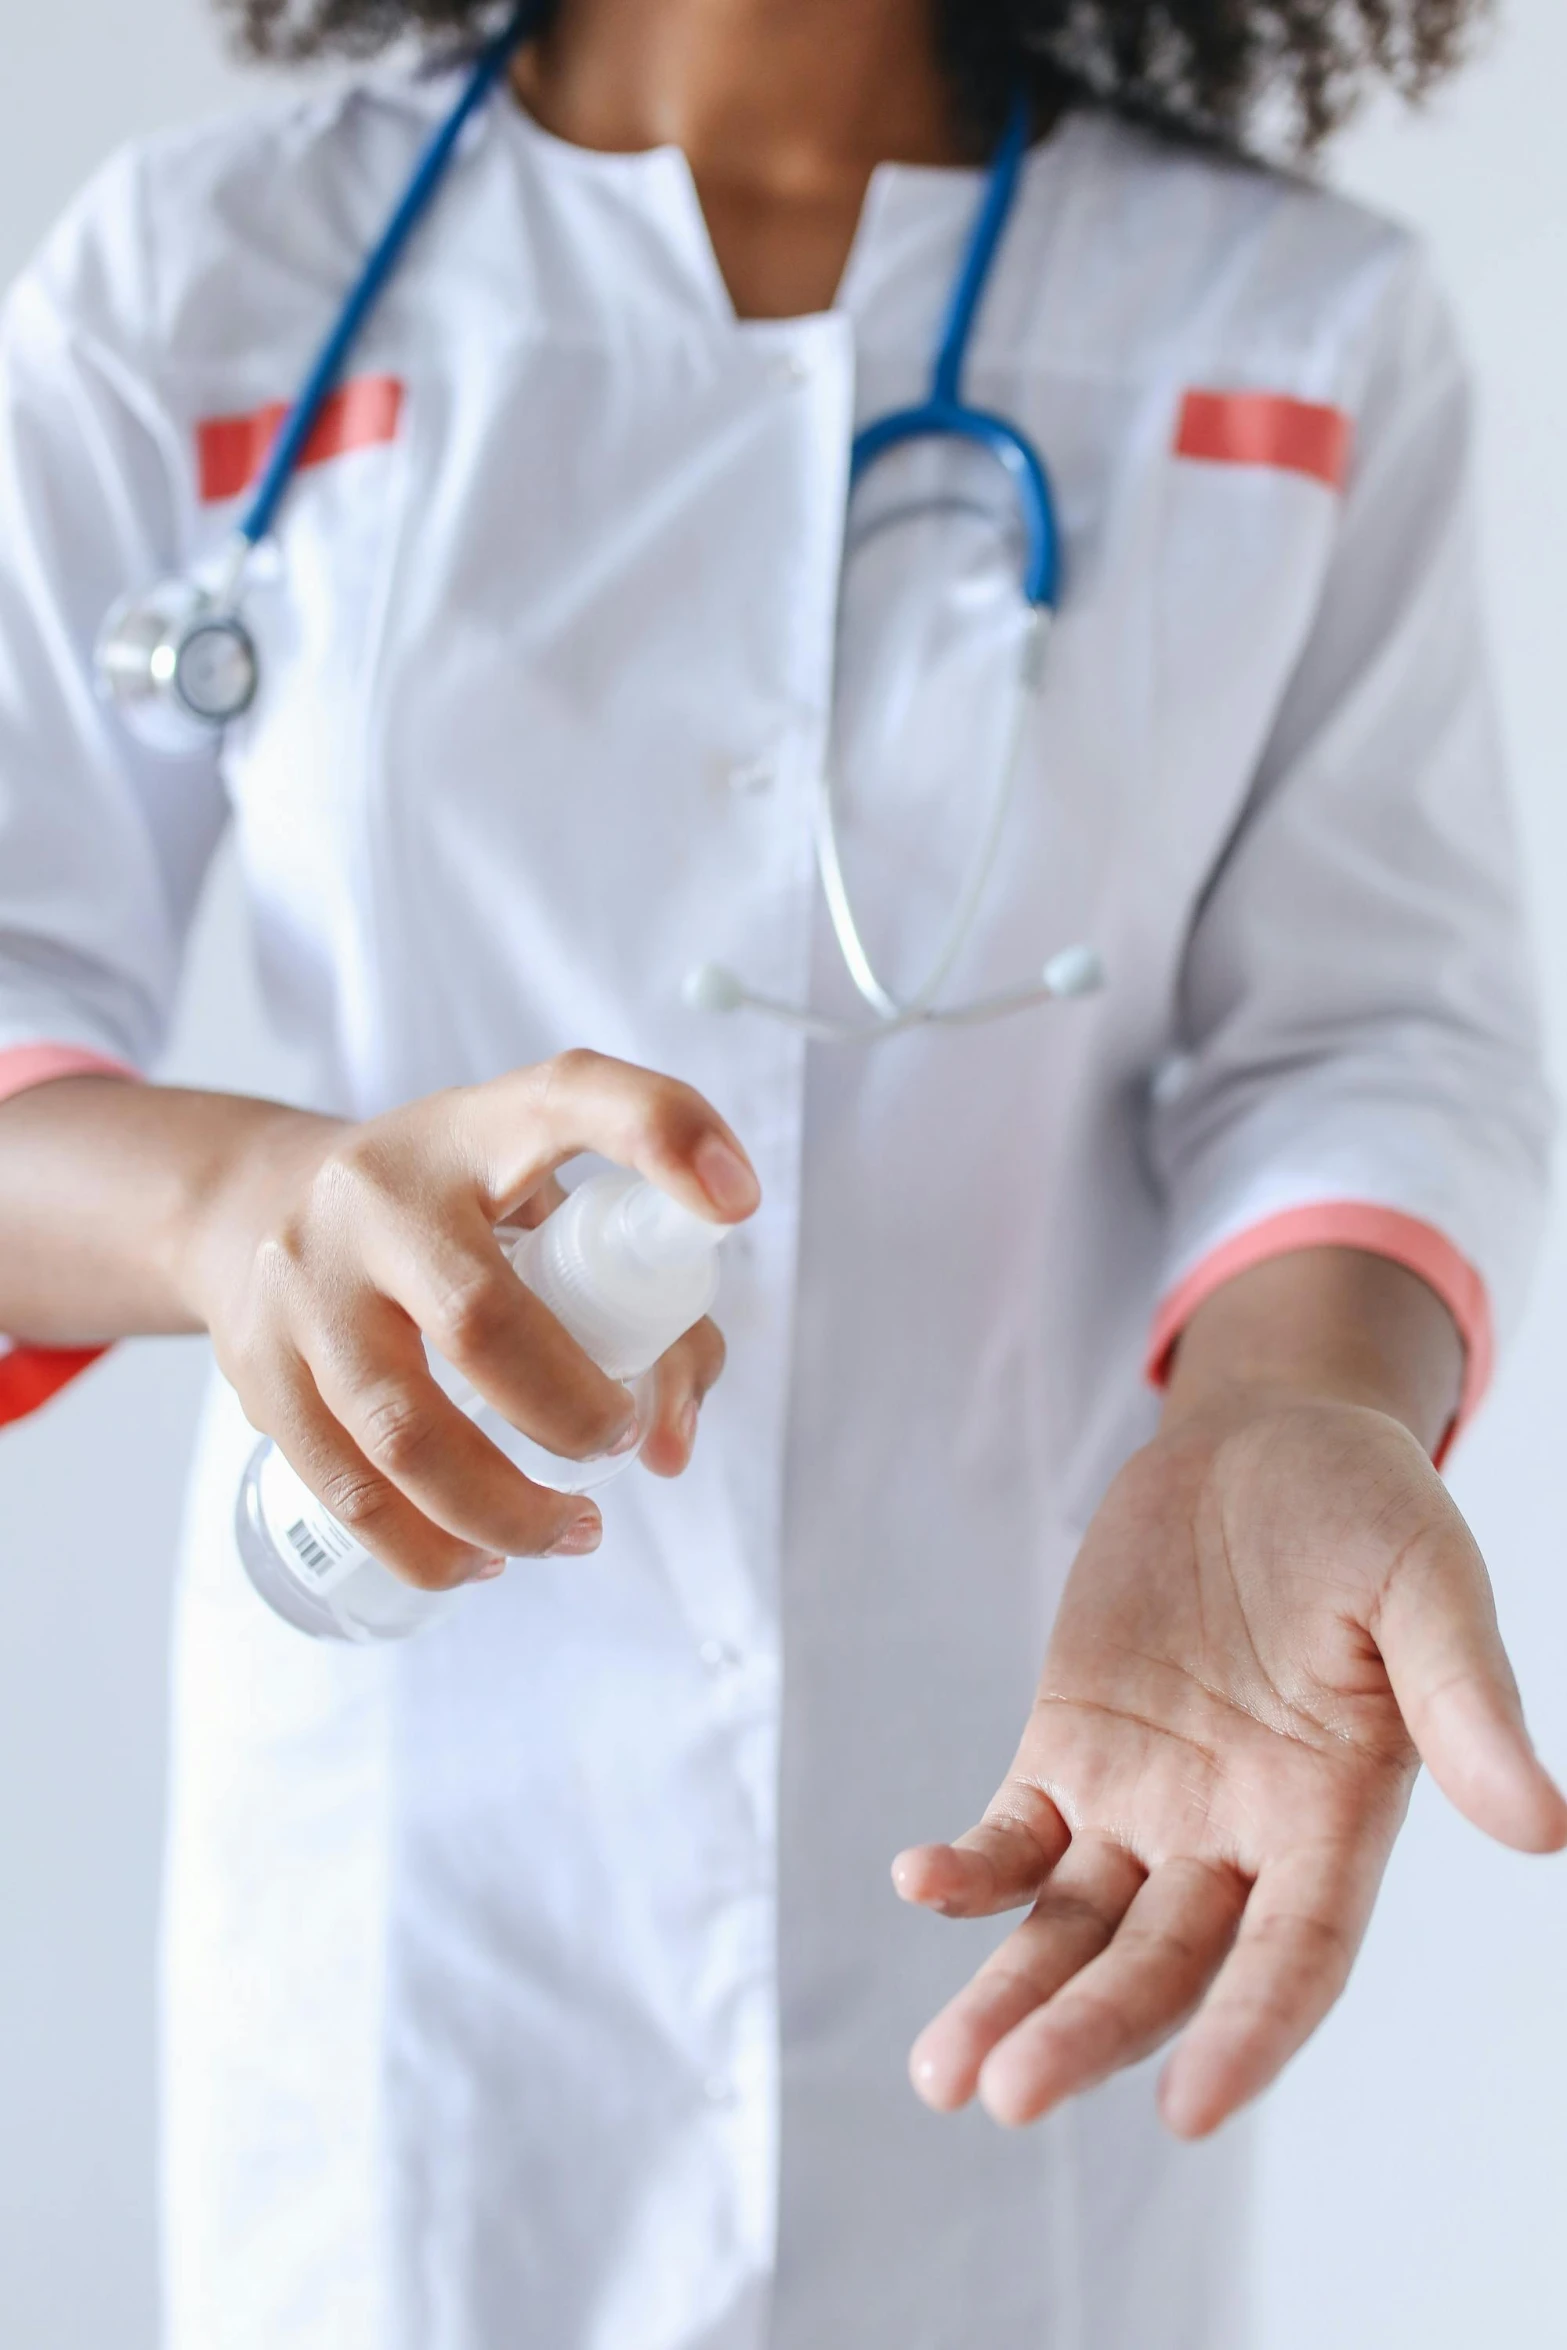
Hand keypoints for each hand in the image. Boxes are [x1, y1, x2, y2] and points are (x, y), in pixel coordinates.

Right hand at [181, 1051, 757, 1588]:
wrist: (260, 1205)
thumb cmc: (454, 1215)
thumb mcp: (545, 1209)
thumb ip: (653, 1312)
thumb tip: (669, 1449)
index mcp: (477, 1130)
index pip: (573, 1098)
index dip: (663, 1137)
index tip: (735, 1203)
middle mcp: (378, 1193)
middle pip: (481, 1319)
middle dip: (572, 1413)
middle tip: (618, 1444)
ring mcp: (302, 1279)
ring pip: (402, 1431)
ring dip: (504, 1511)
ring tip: (571, 1533)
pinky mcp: (254, 1363)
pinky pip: (343, 1486)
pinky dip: (425, 1548)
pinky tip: (479, 1561)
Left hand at [894, 1389, 1566, 2138]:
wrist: (1271, 1442)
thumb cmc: (1369, 1513)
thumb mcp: (1428, 1585)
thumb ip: (1465, 1700)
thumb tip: (1544, 1828)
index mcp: (1336, 1820)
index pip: (1295, 1958)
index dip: (1251, 2034)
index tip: (1190, 2110)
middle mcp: (1237, 1839)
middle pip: (1160, 1965)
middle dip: (1088, 2032)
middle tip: (1008, 2096)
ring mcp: (1146, 1803)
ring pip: (1071, 1928)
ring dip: (1008, 1995)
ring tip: (940, 2075)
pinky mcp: (1072, 1750)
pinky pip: (1014, 1835)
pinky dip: (970, 1870)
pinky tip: (920, 1881)